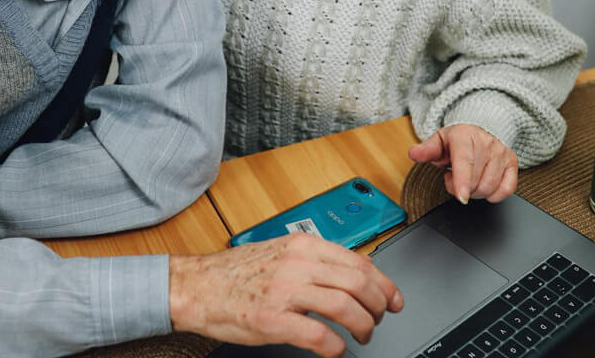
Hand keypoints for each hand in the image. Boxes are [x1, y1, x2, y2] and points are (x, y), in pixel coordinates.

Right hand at [169, 233, 403, 356]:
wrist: (200, 286)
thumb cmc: (238, 272)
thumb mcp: (282, 252)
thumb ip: (315, 260)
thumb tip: (352, 274)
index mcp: (303, 246)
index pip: (358, 261)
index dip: (384, 283)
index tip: (394, 298)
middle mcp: (298, 263)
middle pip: (358, 283)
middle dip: (378, 306)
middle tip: (379, 319)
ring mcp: (286, 291)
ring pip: (345, 307)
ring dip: (363, 326)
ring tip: (363, 335)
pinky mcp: (273, 320)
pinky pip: (319, 335)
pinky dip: (336, 347)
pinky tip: (335, 349)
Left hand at [408, 124, 517, 203]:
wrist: (482, 128)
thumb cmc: (459, 139)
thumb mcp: (439, 141)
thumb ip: (426, 150)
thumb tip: (414, 153)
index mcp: (464, 136)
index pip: (465, 161)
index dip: (462, 181)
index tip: (461, 196)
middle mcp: (486, 143)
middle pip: (476, 180)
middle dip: (461, 187)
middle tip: (454, 177)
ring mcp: (501, 153)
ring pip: (490, 187)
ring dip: (475, 192)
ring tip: (468, 179)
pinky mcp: (512, 163)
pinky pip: (506, 190)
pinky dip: (493, 195)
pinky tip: (483, 185)